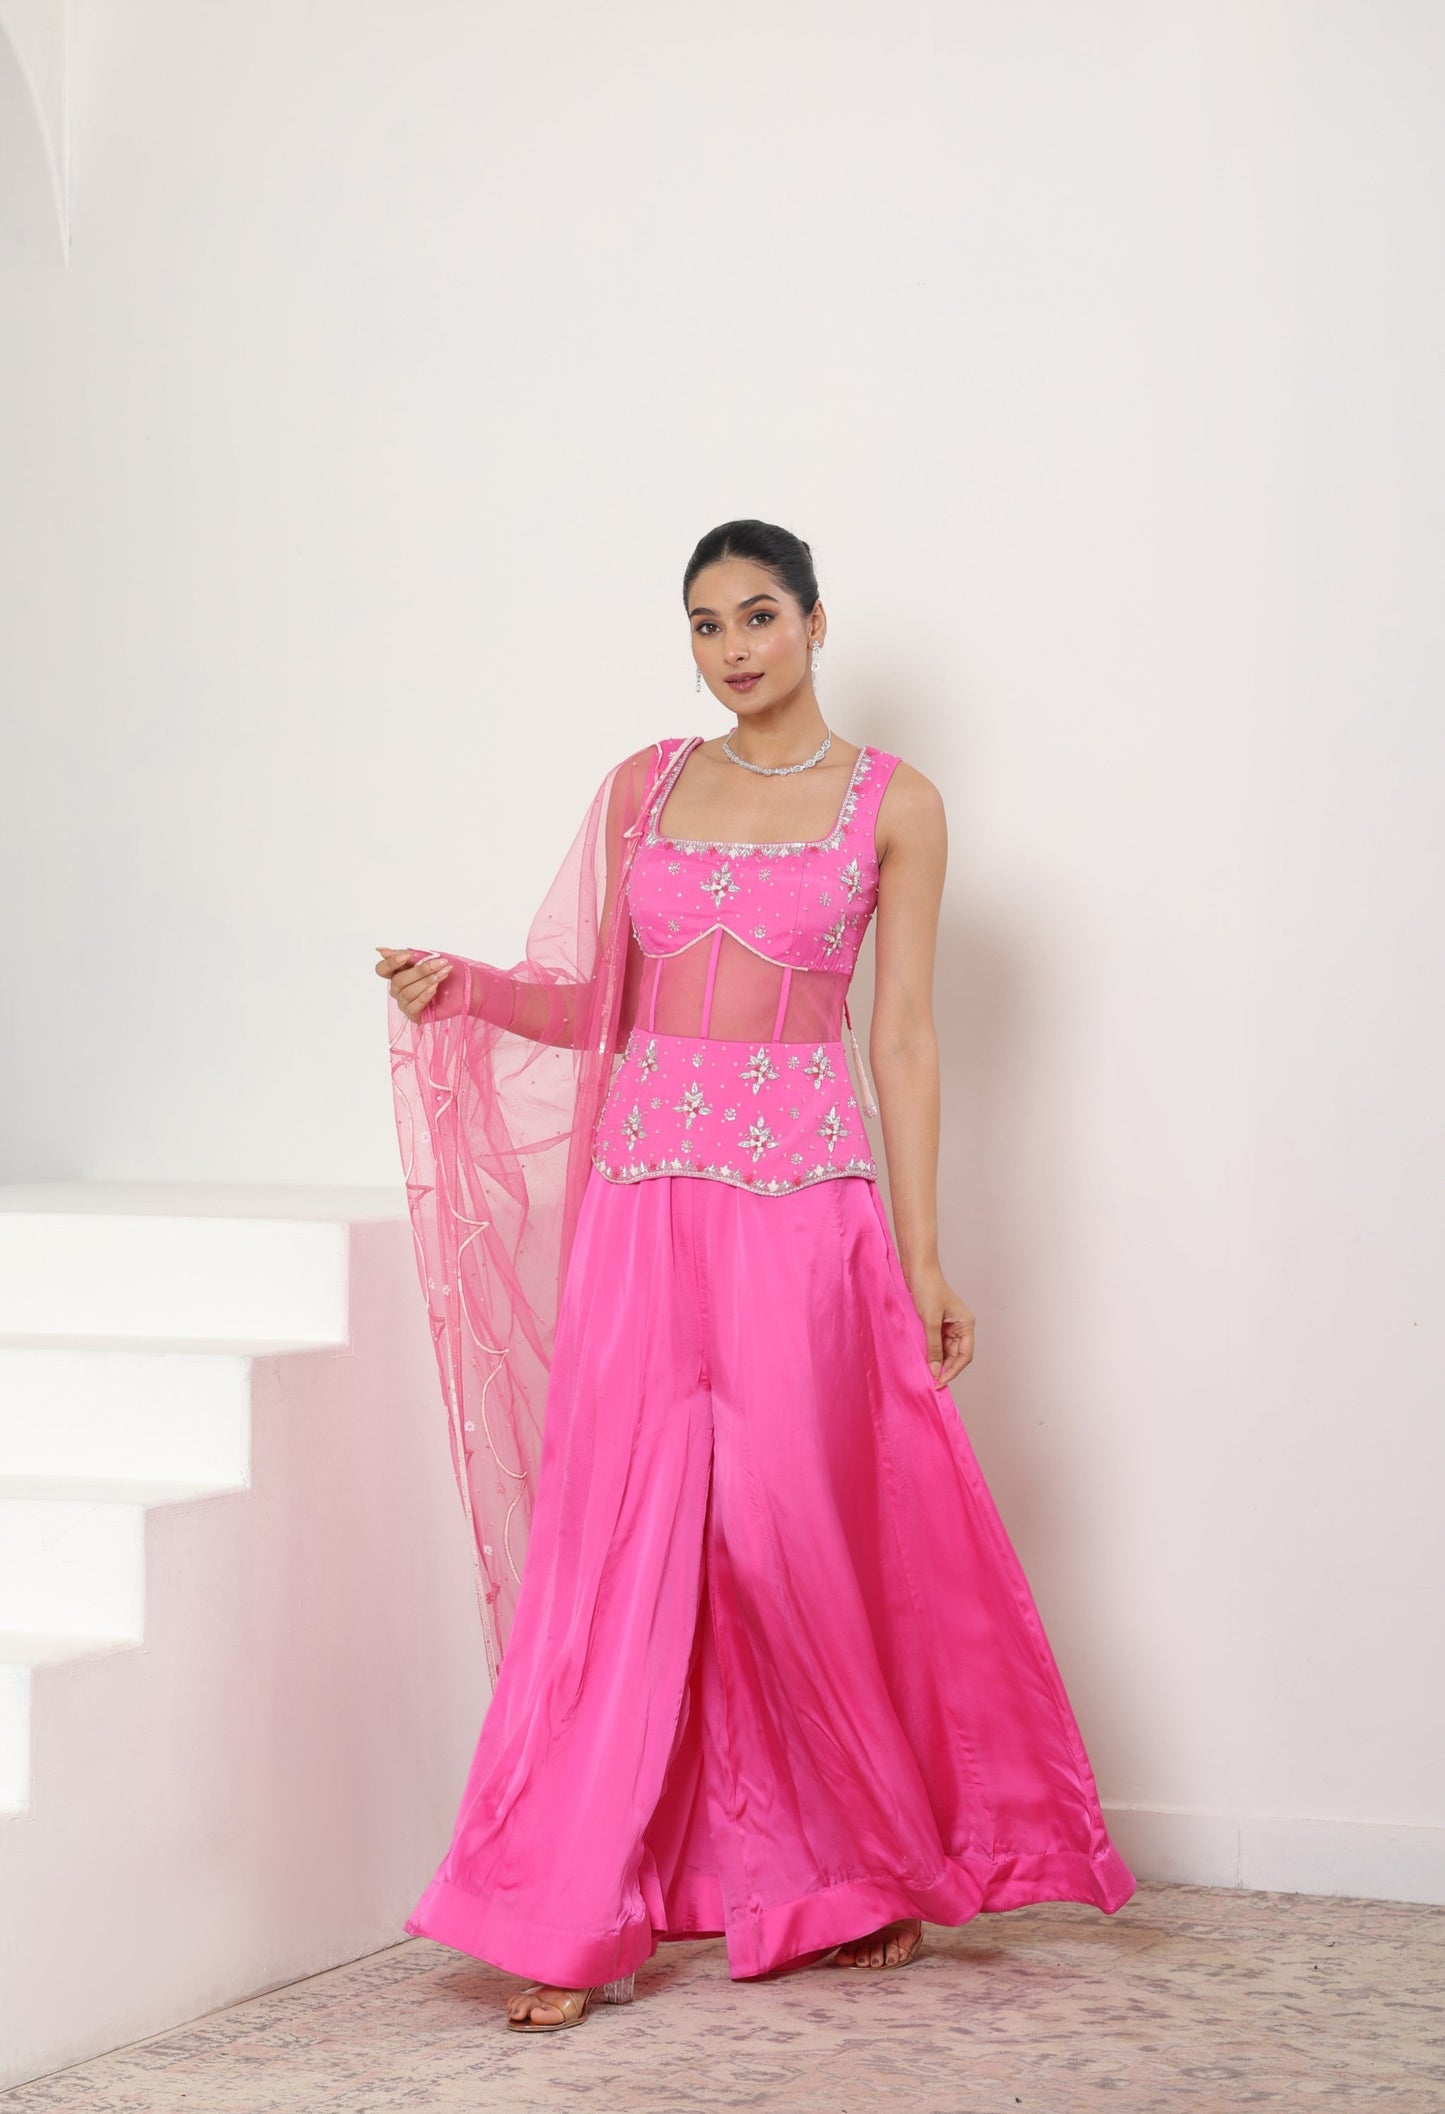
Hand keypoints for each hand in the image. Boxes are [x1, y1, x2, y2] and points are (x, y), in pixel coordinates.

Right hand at [374, 946, 451, 1021]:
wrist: (458, 988)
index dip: (390, 963)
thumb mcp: (425, 959)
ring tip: (443, 974)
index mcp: (396, 973)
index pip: (382, 969)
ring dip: (427, 982)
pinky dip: (424, 996)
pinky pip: (413, 1006)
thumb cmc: (439, 972)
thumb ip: (406, 955)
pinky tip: (435, 988)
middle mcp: (396, 989)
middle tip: (439, 963)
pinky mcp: (413, 1014)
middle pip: (398, 980)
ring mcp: (403, 1002)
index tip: (406, 957)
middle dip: (420, 971)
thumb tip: (381, 951)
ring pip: (407, 993)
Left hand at [903, 1264, 974, 1387]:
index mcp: (966, 1324)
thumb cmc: (928, 1289)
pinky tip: (922, 1359)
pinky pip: (936, 1343)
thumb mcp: (930, 1321)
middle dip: (945, 1368)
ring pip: (945, 1351)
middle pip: (955, 1355)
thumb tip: (935, 1370)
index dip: (953, 1370)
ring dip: (937, 1361)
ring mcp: (948, 1325)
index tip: (940, 1381)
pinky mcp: (936, 1323)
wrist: (917, 1269)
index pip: (965, 1355)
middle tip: (931, 1382)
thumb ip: (933, 1347)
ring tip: (925, 1373)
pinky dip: (930, 1352)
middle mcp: (960, 1326)